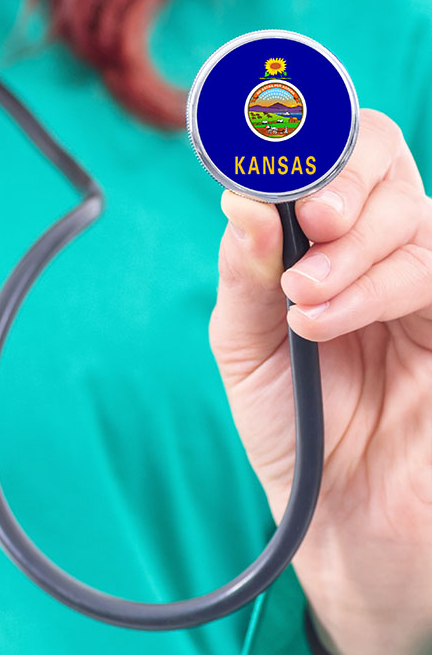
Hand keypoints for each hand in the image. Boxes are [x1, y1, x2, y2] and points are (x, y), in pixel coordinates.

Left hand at [210, 109, 431, 654]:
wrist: (338, 514)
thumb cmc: (293, 424)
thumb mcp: (246, 346)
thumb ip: (247, 274)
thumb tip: (240, 200)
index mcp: (325, 242)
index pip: (334, 155)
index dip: (310, 140)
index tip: (272, 164)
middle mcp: (377, 250)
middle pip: (384, 162)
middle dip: (343, 181)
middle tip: (308, 223)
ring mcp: (421, 285)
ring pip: (414, 217)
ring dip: (353, 249)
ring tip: (303, 302)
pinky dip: (377, 285)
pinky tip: (327, 319)